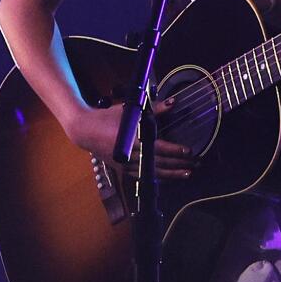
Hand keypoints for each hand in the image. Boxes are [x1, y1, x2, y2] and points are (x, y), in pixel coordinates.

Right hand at [68, 101, 196, 179]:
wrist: (85, 131)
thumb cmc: (107, 118)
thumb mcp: (130, 111)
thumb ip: (153, 110)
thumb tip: (173, 103)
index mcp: (133, 141)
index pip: (158, 148)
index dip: (175, 151)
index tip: (189, 151)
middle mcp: (130, 156)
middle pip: (159, 162)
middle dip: (178, 164)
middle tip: (195, 164)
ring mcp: (126, 165)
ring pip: (152, 173)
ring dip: (171, 174)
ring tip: (187, 174)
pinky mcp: (123, 170)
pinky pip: (143, 176)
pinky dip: (157, 177)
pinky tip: (168, 177)